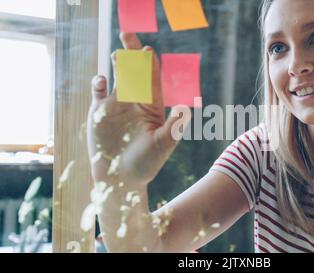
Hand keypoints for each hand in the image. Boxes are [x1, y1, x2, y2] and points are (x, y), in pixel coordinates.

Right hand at [87, 33, 190, 188]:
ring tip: (117, 53)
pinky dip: (98, 83)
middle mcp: (135, 101)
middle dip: (133, 54)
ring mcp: (117, 105)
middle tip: (128, 36)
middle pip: (134, 72)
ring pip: (117, 77)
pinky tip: (101, 80)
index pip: (152, 79)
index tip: (147, 51)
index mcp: (152, 106)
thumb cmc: (145, 164)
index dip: (150, 64)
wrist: (121, 179)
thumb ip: (174, 126)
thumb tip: (186, 108)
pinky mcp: (100, 112)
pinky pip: (99, 91)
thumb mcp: (163, 144)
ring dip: (117, 64)